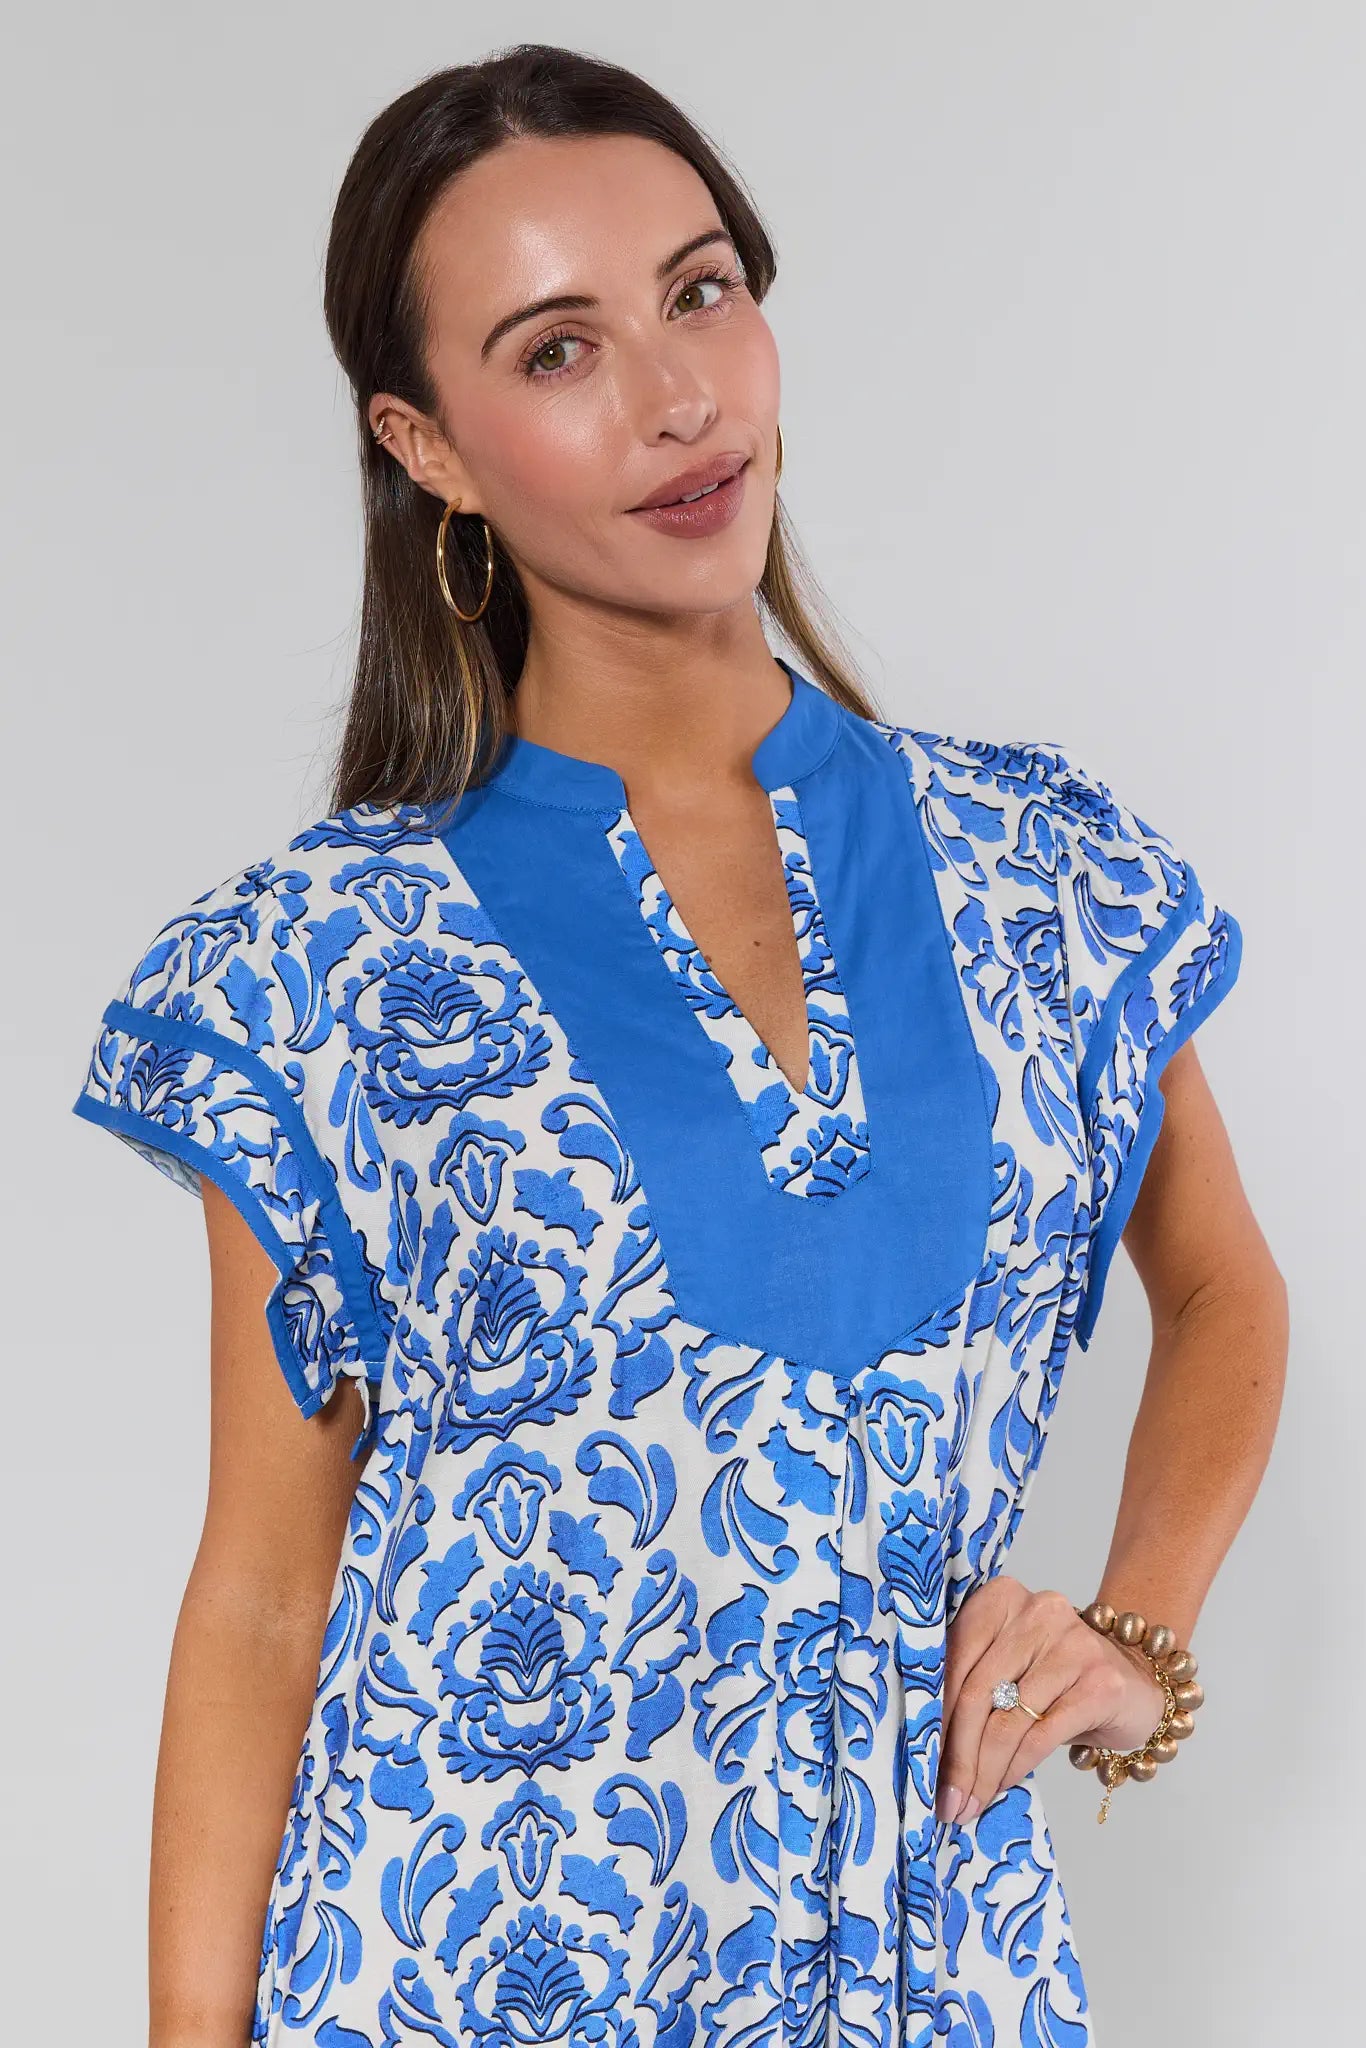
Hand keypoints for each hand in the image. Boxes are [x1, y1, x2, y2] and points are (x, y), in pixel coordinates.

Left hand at [934, 1575, 1167, 1825]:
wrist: (1134, 1681)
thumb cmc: (1057, 1677)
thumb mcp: (1009, 1665)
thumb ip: (971, 1684)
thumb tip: (923, 1745)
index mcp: (1001, 1598)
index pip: (954, 1659)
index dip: (932, 1716)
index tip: (919, 1762)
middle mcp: (1038, 1612)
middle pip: (978, 1692)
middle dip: (957, 1754)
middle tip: (945, 1799)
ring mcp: (1073, 1644)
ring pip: (1007, 1720)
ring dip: (983, 1771)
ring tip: (969, 1803)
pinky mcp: (1100, 1683)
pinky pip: (1040, 1735)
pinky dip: (1014, 1768)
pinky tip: (1001, 1786)